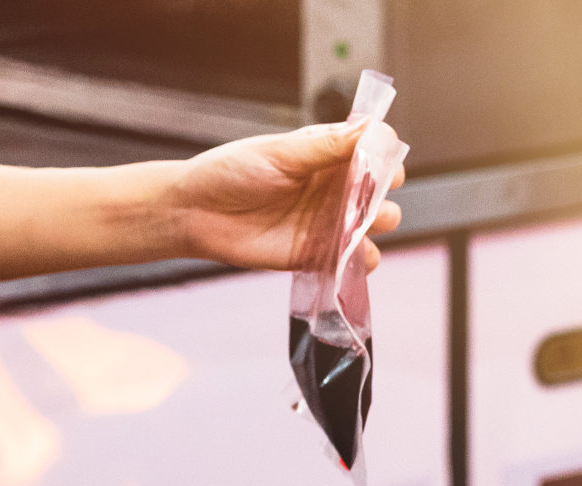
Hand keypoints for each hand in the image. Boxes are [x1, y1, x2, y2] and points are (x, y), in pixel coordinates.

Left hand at [168, 122, 405, 272]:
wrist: (195, 213)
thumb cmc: (231, 173)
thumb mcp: (281, 153)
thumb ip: (327, 145)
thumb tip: (371, 128)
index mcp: (328, 154)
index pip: (376, 148)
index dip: (386, 153)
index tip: (382, 160)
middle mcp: (333, 187)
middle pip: (380, 189)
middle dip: (383, 194)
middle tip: (367, 198)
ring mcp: (327, 221)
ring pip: (375, 225)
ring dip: (378, 226)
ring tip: (359, 227)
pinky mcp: (316, 254)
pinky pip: (352, 261)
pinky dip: (361, 261)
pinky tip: (352, 257)